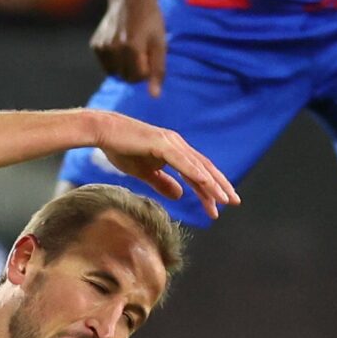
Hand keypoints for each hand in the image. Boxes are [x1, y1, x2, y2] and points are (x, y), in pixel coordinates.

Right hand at [76, 110, 234, 216]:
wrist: (102, 131)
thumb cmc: (120, 148)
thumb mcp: (144, 172)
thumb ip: (162, 182)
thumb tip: (179, 195)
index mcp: (174, 151)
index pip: (197, 173)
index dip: (209, 190)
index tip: (218, 207)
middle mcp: (177, 145)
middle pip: (204, 168)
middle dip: (220, 186)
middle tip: (234, 203)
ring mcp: (171, 143)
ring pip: (197, 166)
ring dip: (212, 184)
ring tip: (225, 200)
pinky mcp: (162, 143)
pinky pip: (182, 161)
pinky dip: (195, 173)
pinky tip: (206, 184)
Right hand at [91, 0, 166, 96]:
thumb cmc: (150, 18)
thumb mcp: (160, 42)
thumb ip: (158, 70)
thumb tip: (154, 96)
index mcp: (132, 47)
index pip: (139, 78)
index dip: (148, 69)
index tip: (151, 54)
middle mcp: (113, 48)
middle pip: (126, 78)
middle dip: (136, 70)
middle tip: (142, 50)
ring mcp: (102, 46)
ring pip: (115, 73)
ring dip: (124, 66)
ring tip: (131, 47)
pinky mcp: (95, 45)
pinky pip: (106, 65)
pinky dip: (114, 60)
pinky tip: (119, 44)